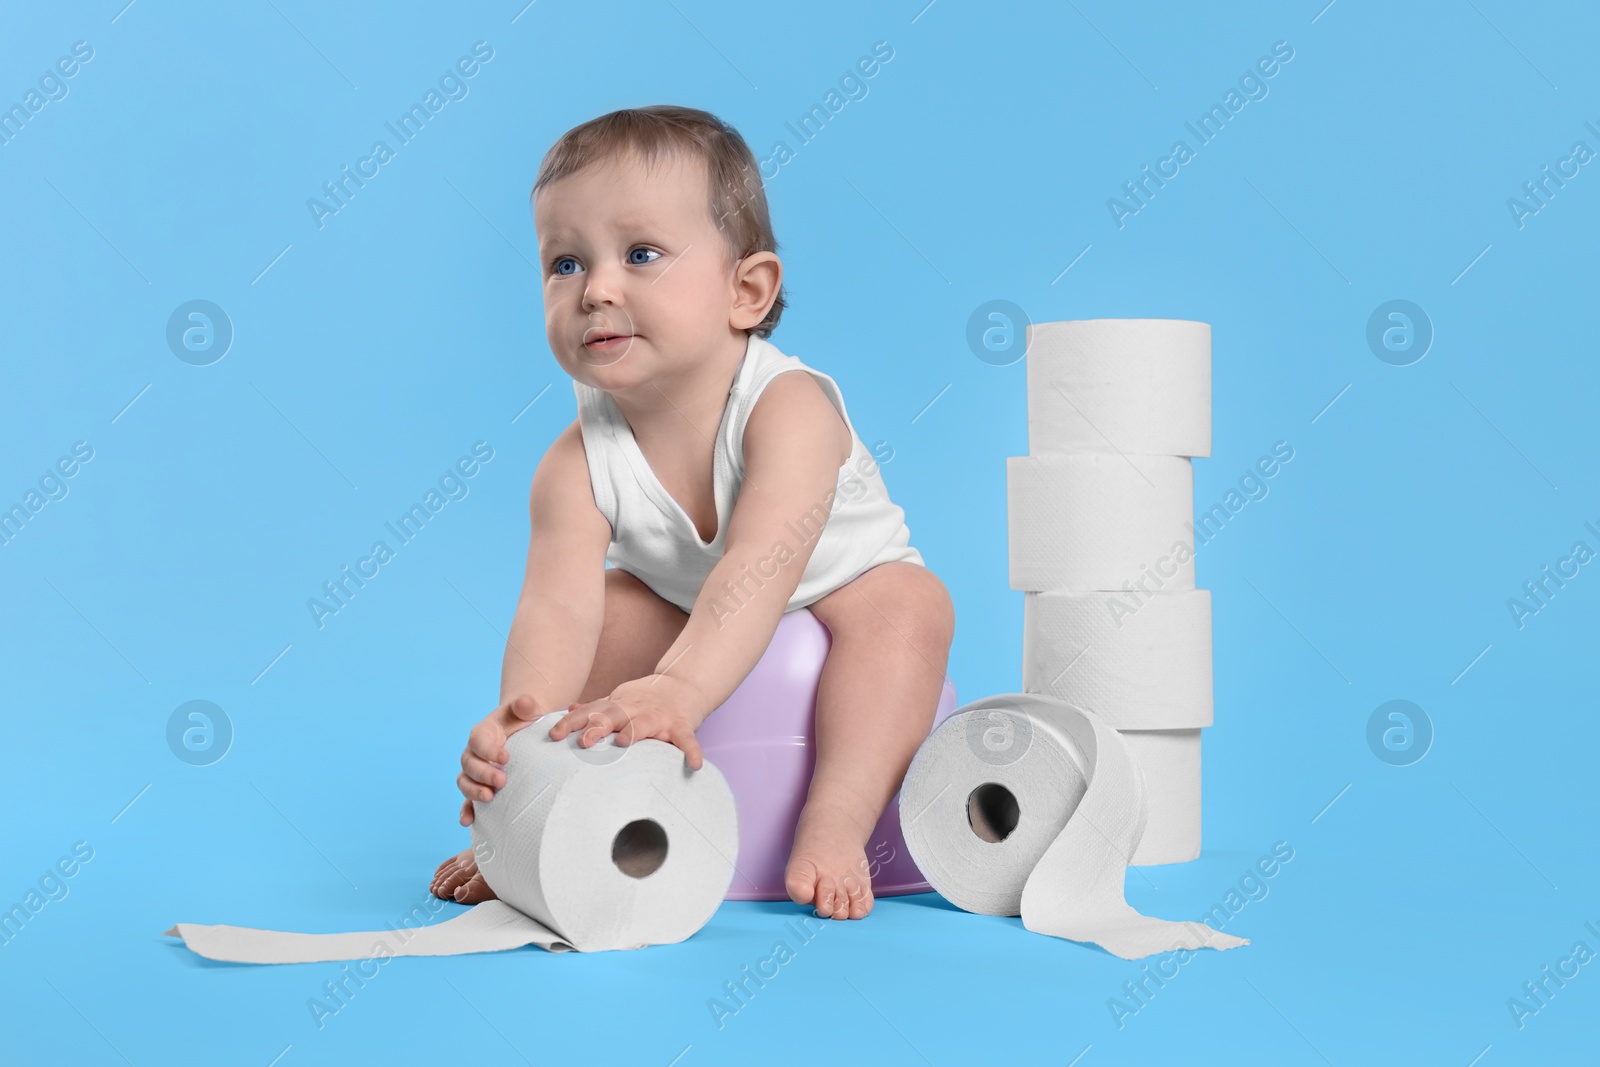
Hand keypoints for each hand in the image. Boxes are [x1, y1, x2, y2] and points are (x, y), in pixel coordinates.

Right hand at [457, 694, 544, 825]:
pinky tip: (469, 821)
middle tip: (502, 780)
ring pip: (465, 782)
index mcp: (483, 732)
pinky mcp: (480, 786)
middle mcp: (474, 752)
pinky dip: (466, 810)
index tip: (506, 757)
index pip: (478, 740)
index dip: (488, 749)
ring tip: (490, 797)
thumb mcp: (527, 710)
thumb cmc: (525, 720)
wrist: (524, 733)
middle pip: (469, 764)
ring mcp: (474, 771)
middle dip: (483, 774)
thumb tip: (525, 703)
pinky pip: (467, 800)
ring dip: (474, 792)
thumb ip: (525, 705)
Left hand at [549, 674, 709, 769]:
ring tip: (623, 744)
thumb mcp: (619, 699)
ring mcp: (659, 717)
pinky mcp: (681, 726)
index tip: (553, 735)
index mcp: (618, 706)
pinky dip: (691, 751)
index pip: (590, 712)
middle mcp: (635, 709)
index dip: (571, 722)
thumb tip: (569, 709)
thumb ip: (597, 707)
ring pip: (643, 724)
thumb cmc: (645, 699)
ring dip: (633, 732)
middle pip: (612, 716)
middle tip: (583, 742)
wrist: (684, 686)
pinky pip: (686, 740)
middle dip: (596, 727)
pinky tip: (693, 766)